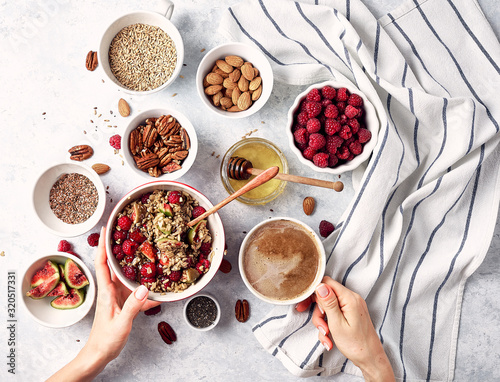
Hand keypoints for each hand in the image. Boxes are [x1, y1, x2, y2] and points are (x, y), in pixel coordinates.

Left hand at [47, 227, 160, 380]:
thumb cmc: (105, 340)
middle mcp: (112, 290)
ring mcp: (119, 296)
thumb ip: (133, 306)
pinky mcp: (125, 304)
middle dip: (122, 248)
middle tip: (132, 233)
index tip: (107, 229)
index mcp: (107, 291)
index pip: (102, 263)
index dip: (103, 245)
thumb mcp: (121, 323)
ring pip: (129, 276)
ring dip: (137, 266)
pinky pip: (138, 292)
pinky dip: (148, 290)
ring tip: (149, 253)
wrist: (99, 355)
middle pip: (116, 264)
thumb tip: (144, 288)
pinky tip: (161, 290)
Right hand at [297, 276, 393, 381]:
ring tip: (326, 336)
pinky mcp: (351, 312)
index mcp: (349, 298)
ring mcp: (352, 306)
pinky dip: (330, 324)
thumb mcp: (337, 324)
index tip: (305, 305)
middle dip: (318, 312)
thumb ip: (328, 303)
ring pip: (329, 306)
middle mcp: (352, 298)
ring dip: (323, 321)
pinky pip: (335, 313)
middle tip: (319, 326)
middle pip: (326, 295)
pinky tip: (330, 338)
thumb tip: (320, 285)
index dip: (314, 292)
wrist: (371, 359)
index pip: (326, 283)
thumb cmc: (356, 345)